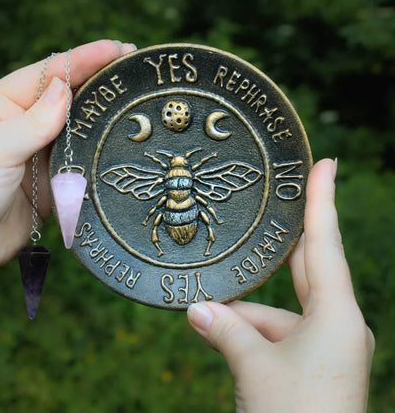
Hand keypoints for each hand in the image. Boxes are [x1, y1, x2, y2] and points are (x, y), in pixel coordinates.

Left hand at [0, 40, 135, 279]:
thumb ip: (31, 123)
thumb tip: (65, 88)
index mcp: (2, 107)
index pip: (49, 75)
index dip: (85, 59)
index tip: (118, 50)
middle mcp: (24, 127)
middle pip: (69, 98)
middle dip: (99, 84)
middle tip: (132, 72)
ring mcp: (41, 154)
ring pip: (78, 131)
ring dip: (102, 120)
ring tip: (131, 105)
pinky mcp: (53, 182)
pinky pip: (80, 163)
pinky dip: (97, 157)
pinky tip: (116, 147)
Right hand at [187, 159, 373, 412]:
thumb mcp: (253, 367)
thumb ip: (224, 330)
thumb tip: (195, 309)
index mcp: (336, 316)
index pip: (325, 243)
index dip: (323, 199)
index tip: (328, 163)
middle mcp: (336, 325)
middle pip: (307, 268)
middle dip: (285, 243)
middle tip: (274, 209)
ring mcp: (325, 345)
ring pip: (280, 310)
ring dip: (245, 312)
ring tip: (206, 314)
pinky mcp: (312, 364)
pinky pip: (277, 333)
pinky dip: (249, 332)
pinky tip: (219, 333)